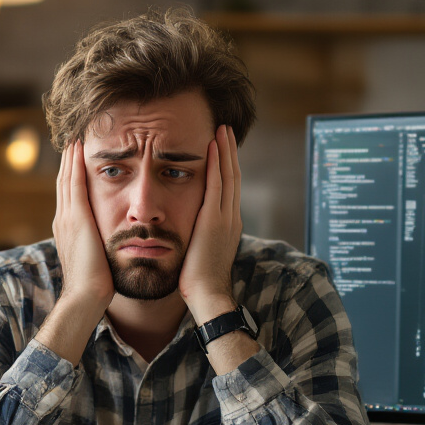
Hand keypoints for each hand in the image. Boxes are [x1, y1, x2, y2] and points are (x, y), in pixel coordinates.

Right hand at [51, 140, 113, 311]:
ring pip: (67, 179)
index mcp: (69, 230)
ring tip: (75, 139)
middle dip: (69, 163)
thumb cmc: (97, 285)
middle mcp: (64, 220)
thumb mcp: (98, 260)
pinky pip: (74, 183)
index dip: (72, 177)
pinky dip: (75, 164)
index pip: (70, 197)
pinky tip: (79, 149)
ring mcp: (67, 218)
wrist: (86, 296)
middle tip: (73, 141)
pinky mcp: (76, 218)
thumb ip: (101, 247)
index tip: (78, 161)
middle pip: (65, 183)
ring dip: (71, 158)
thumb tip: (113, 244)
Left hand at [179, 125, 241, 322]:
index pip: (229, 189)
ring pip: (228, 176)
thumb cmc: (199, 281)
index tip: (223, 149)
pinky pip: (216, 185)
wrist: (208, 295)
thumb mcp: (202, 253)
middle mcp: (231, 218)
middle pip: (233, 177)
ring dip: (225, 151)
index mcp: (229, 225)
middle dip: (230, 153)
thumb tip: (190, 231)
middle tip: (226, 130)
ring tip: (222, 130)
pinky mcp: (214, 220)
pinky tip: (213, 146)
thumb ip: (200, 237)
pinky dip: (216, 164)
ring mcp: (225, 218)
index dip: (227, 167)